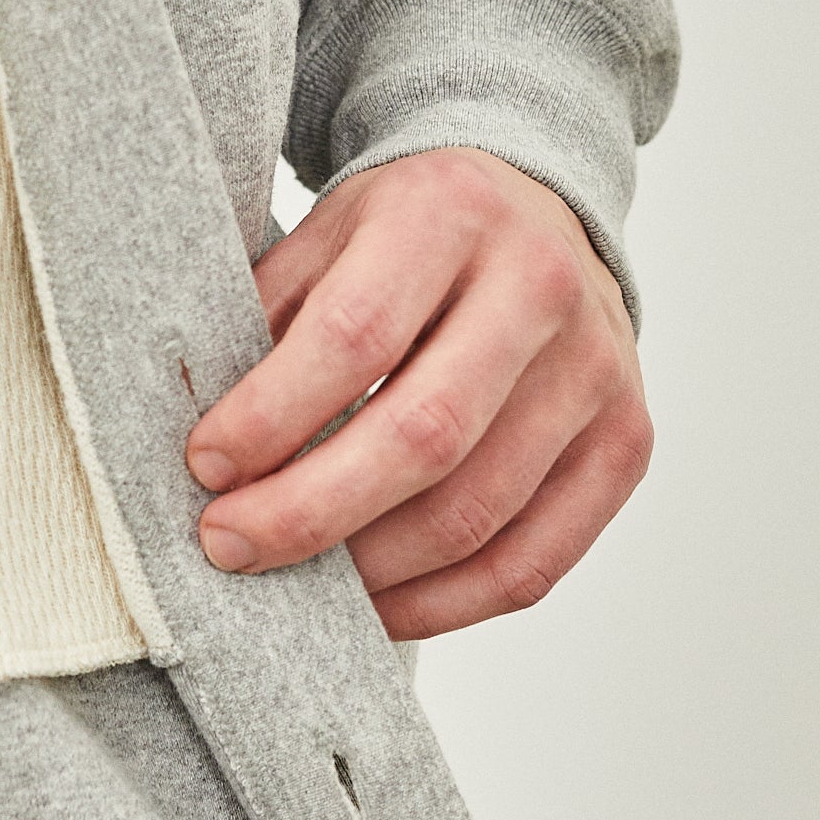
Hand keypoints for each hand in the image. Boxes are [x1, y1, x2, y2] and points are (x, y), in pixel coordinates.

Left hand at [185, 148, 651, 639]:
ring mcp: (597, 370)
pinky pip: (531, 564)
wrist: (535, 208)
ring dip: (367, 573)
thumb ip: (266, 318)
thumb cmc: (406, 235)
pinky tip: (373, 611)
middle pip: (424, 435)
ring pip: (476, 514)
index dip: (270, 416)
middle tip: (227, 547)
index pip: (354, 334)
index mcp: (450, 213)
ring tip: (290, 586)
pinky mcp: (625, 443)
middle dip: (308, 512)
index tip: (203, 466)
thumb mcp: (329, 233)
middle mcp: (541, 286)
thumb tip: (194, 439)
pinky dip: (442, 607)